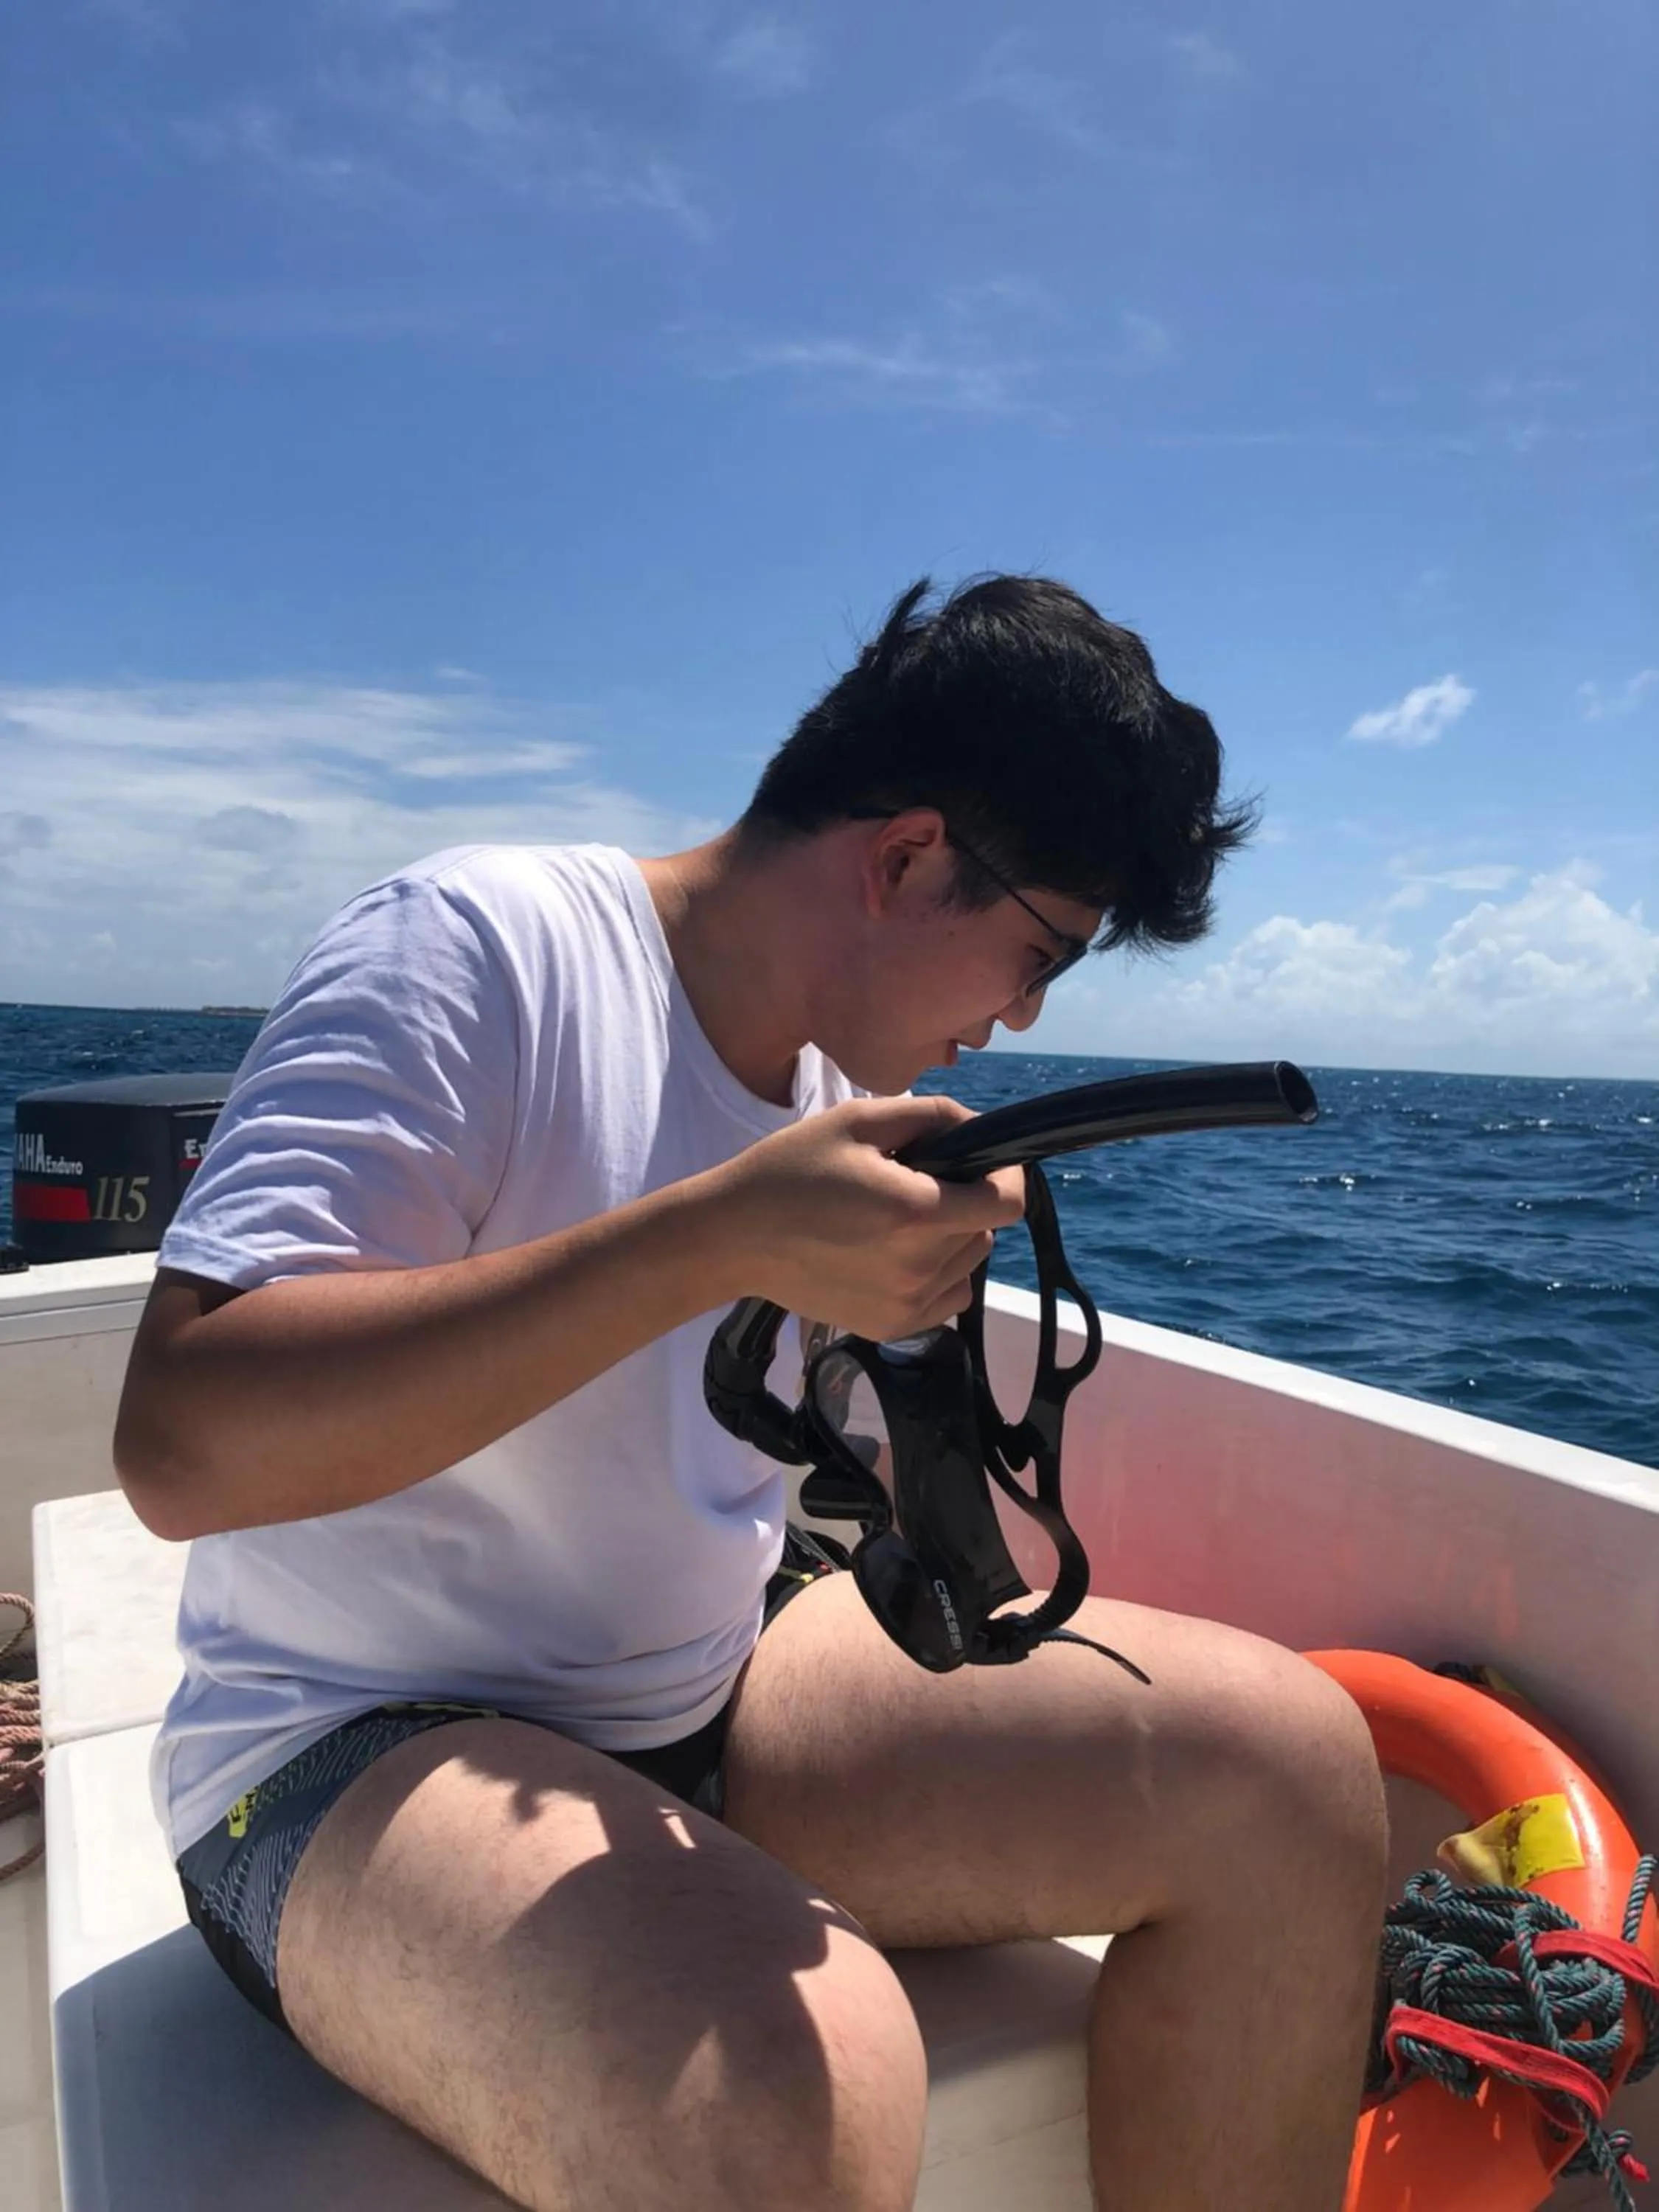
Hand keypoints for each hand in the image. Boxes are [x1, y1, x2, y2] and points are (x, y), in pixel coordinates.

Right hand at [708, 1095, 1025, 1340]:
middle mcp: (918, 1267)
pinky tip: (895, 1255)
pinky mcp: (891, 1328)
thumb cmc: (789, 1170)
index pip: (1006, 1202)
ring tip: (900, 1221)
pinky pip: (947, 1298)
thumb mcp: (857, 1121)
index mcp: (914, 1212)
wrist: (732, 1238)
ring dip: (952, 1239)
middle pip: (986, 1232)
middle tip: (917, 1184)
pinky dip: (937, 1275)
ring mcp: (906, 1305)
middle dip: (967, 1202)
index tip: (983, 1161)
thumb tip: (979, 1127)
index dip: (1006, 1175)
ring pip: (968, 1265)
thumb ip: (930, 1116)